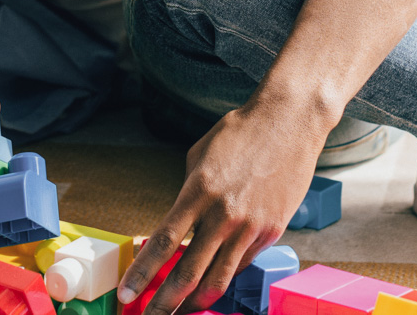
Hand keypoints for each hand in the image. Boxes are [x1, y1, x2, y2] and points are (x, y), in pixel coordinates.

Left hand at [117, 100, 332, 313]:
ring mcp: (251, 226)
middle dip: (165, 303)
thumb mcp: (198, 157)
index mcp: (198, 192)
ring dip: (195, 303)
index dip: (142, 274)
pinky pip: (241, 264)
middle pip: (188, 273)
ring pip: (219, 279)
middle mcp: (224, 214)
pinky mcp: (272, 231)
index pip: (163, 243)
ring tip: (180, 314)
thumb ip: (186, 194)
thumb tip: (178, 226)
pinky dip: (223, 278)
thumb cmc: (240, 133)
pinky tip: (211, 287)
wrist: (289, 122)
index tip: (127, 295)